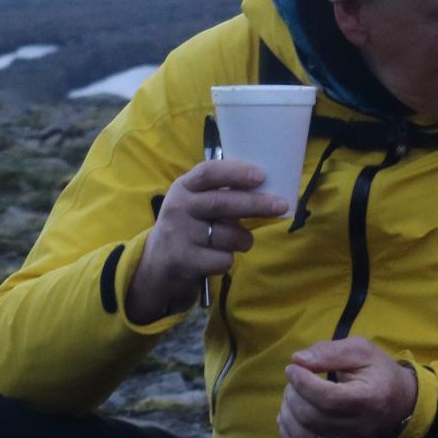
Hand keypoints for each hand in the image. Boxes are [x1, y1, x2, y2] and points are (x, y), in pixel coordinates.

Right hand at [124, 158, 292, 324]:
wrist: (156, 264)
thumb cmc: (188, 227)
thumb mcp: (195, 202)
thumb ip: (221, 193)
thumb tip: (267, 187)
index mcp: (184, 187)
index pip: (208, 173)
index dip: (236, 172)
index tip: (261, 175)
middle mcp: (179, 208)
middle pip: (222, 203)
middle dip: (256, 204)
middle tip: (281, 206)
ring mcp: (180, 235)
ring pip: (228, 235)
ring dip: (243, 240)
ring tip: (239, 241)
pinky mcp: (185, 261)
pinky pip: (223, 260)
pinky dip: (227, 260)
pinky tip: (216, 258)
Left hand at [279, 336, 418, 437]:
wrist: (396, 404)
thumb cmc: (376, 373)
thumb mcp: (360, 351)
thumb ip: (330, 352)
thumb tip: (298, 360)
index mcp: (369, 399)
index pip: (328, 399)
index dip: (302, 382)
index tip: (293, 367)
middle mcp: (359, 428)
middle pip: (311, 417)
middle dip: (293, 394)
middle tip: (295, 379)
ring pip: (302, 437)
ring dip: (287, 412)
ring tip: (293, 395)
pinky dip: (287, 433)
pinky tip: (290, 415)